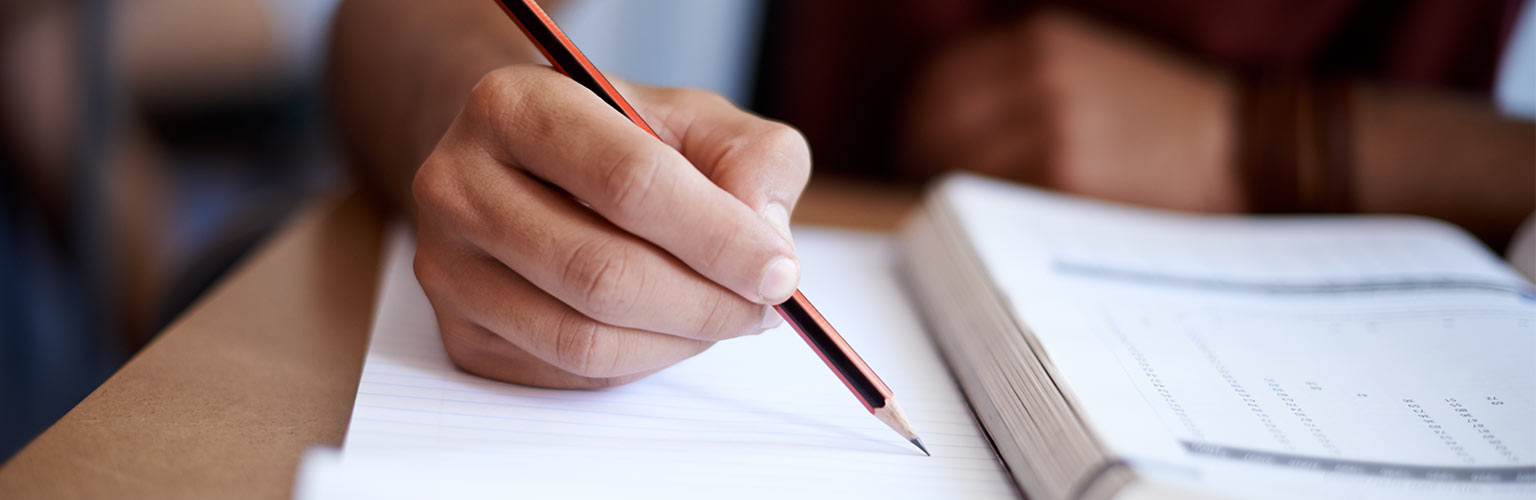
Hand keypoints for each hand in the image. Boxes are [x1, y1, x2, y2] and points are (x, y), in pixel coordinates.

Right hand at [411, 65, 809, 388]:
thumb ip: (752, 158)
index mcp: (515, 105)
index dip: (717, 237)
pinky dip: (640, 360)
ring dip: (678, 341)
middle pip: (602, 273)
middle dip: (706, 302)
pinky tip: (667, 327)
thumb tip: (765, 238)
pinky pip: (568, 372)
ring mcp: (448, 266)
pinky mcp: (460, 333)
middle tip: (764, 307)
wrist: (528, 165)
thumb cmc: (620, 140)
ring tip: (723, 314)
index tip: (780, 271)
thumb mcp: (697, 120)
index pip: (628, 181)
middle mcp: (458, 183)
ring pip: (584, 338)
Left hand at [903, 9, 1242, 211]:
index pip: (936, 83)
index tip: (917, 152)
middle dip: (923, 162)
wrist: (1240, 148)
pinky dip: (983, 219)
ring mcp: (1051, 127)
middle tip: (930, 195)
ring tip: (962, 218)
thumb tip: (937, 127)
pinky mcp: (1065, 179)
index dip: (918, 124)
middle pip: (934, 125)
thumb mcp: (1087, 63)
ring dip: (949, 196)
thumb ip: (1016, 80)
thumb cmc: (1161, 117)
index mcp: (1039, 40)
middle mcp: (1038, 74)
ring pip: (957, 167)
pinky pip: (993, 201)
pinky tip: (996, 231)